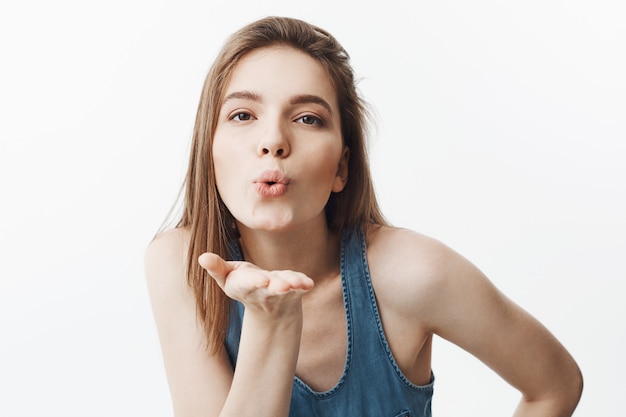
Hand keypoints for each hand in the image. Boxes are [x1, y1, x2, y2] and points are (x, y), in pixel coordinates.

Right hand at [198, 253, 313, 315]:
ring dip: (291, 285)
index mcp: (244, 286)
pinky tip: (308, 283)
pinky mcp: (295, 289)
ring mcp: (280, 292)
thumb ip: (216, 267)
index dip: (254, 282)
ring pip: (286, 288)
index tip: (261, 279)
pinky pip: (300, 287)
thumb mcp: (227, 276)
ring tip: (295, 284)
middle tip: (281, 286)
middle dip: (275, 287)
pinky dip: (303, 284)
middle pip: (269, 289)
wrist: (267, 306)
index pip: (248, 284)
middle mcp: (263, 291)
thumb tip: (202, 257)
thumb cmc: (243, 284)